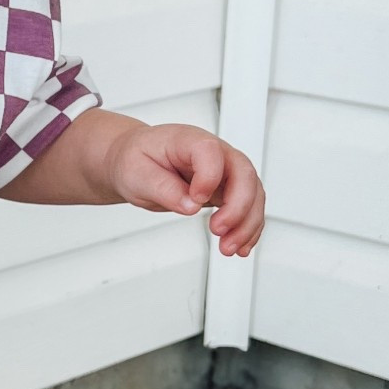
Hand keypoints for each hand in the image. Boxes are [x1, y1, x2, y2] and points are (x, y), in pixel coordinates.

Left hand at [105, 122, 264, 257]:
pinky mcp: (226, 191)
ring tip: (228, 247)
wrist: (135, 162)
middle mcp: (214, 154)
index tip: (195, 199)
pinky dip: (248, 229)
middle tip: (218, 230)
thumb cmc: (136, 160)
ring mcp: (224, 172)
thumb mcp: (136, 173)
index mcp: (189, 141)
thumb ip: (163, 187)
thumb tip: (190, 205)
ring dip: (246, 223)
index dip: (209, 177)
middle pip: (243, 173)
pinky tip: (241, 246)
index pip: (211, 151)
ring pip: (253, 194)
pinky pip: (248, 208)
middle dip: (238, 206)